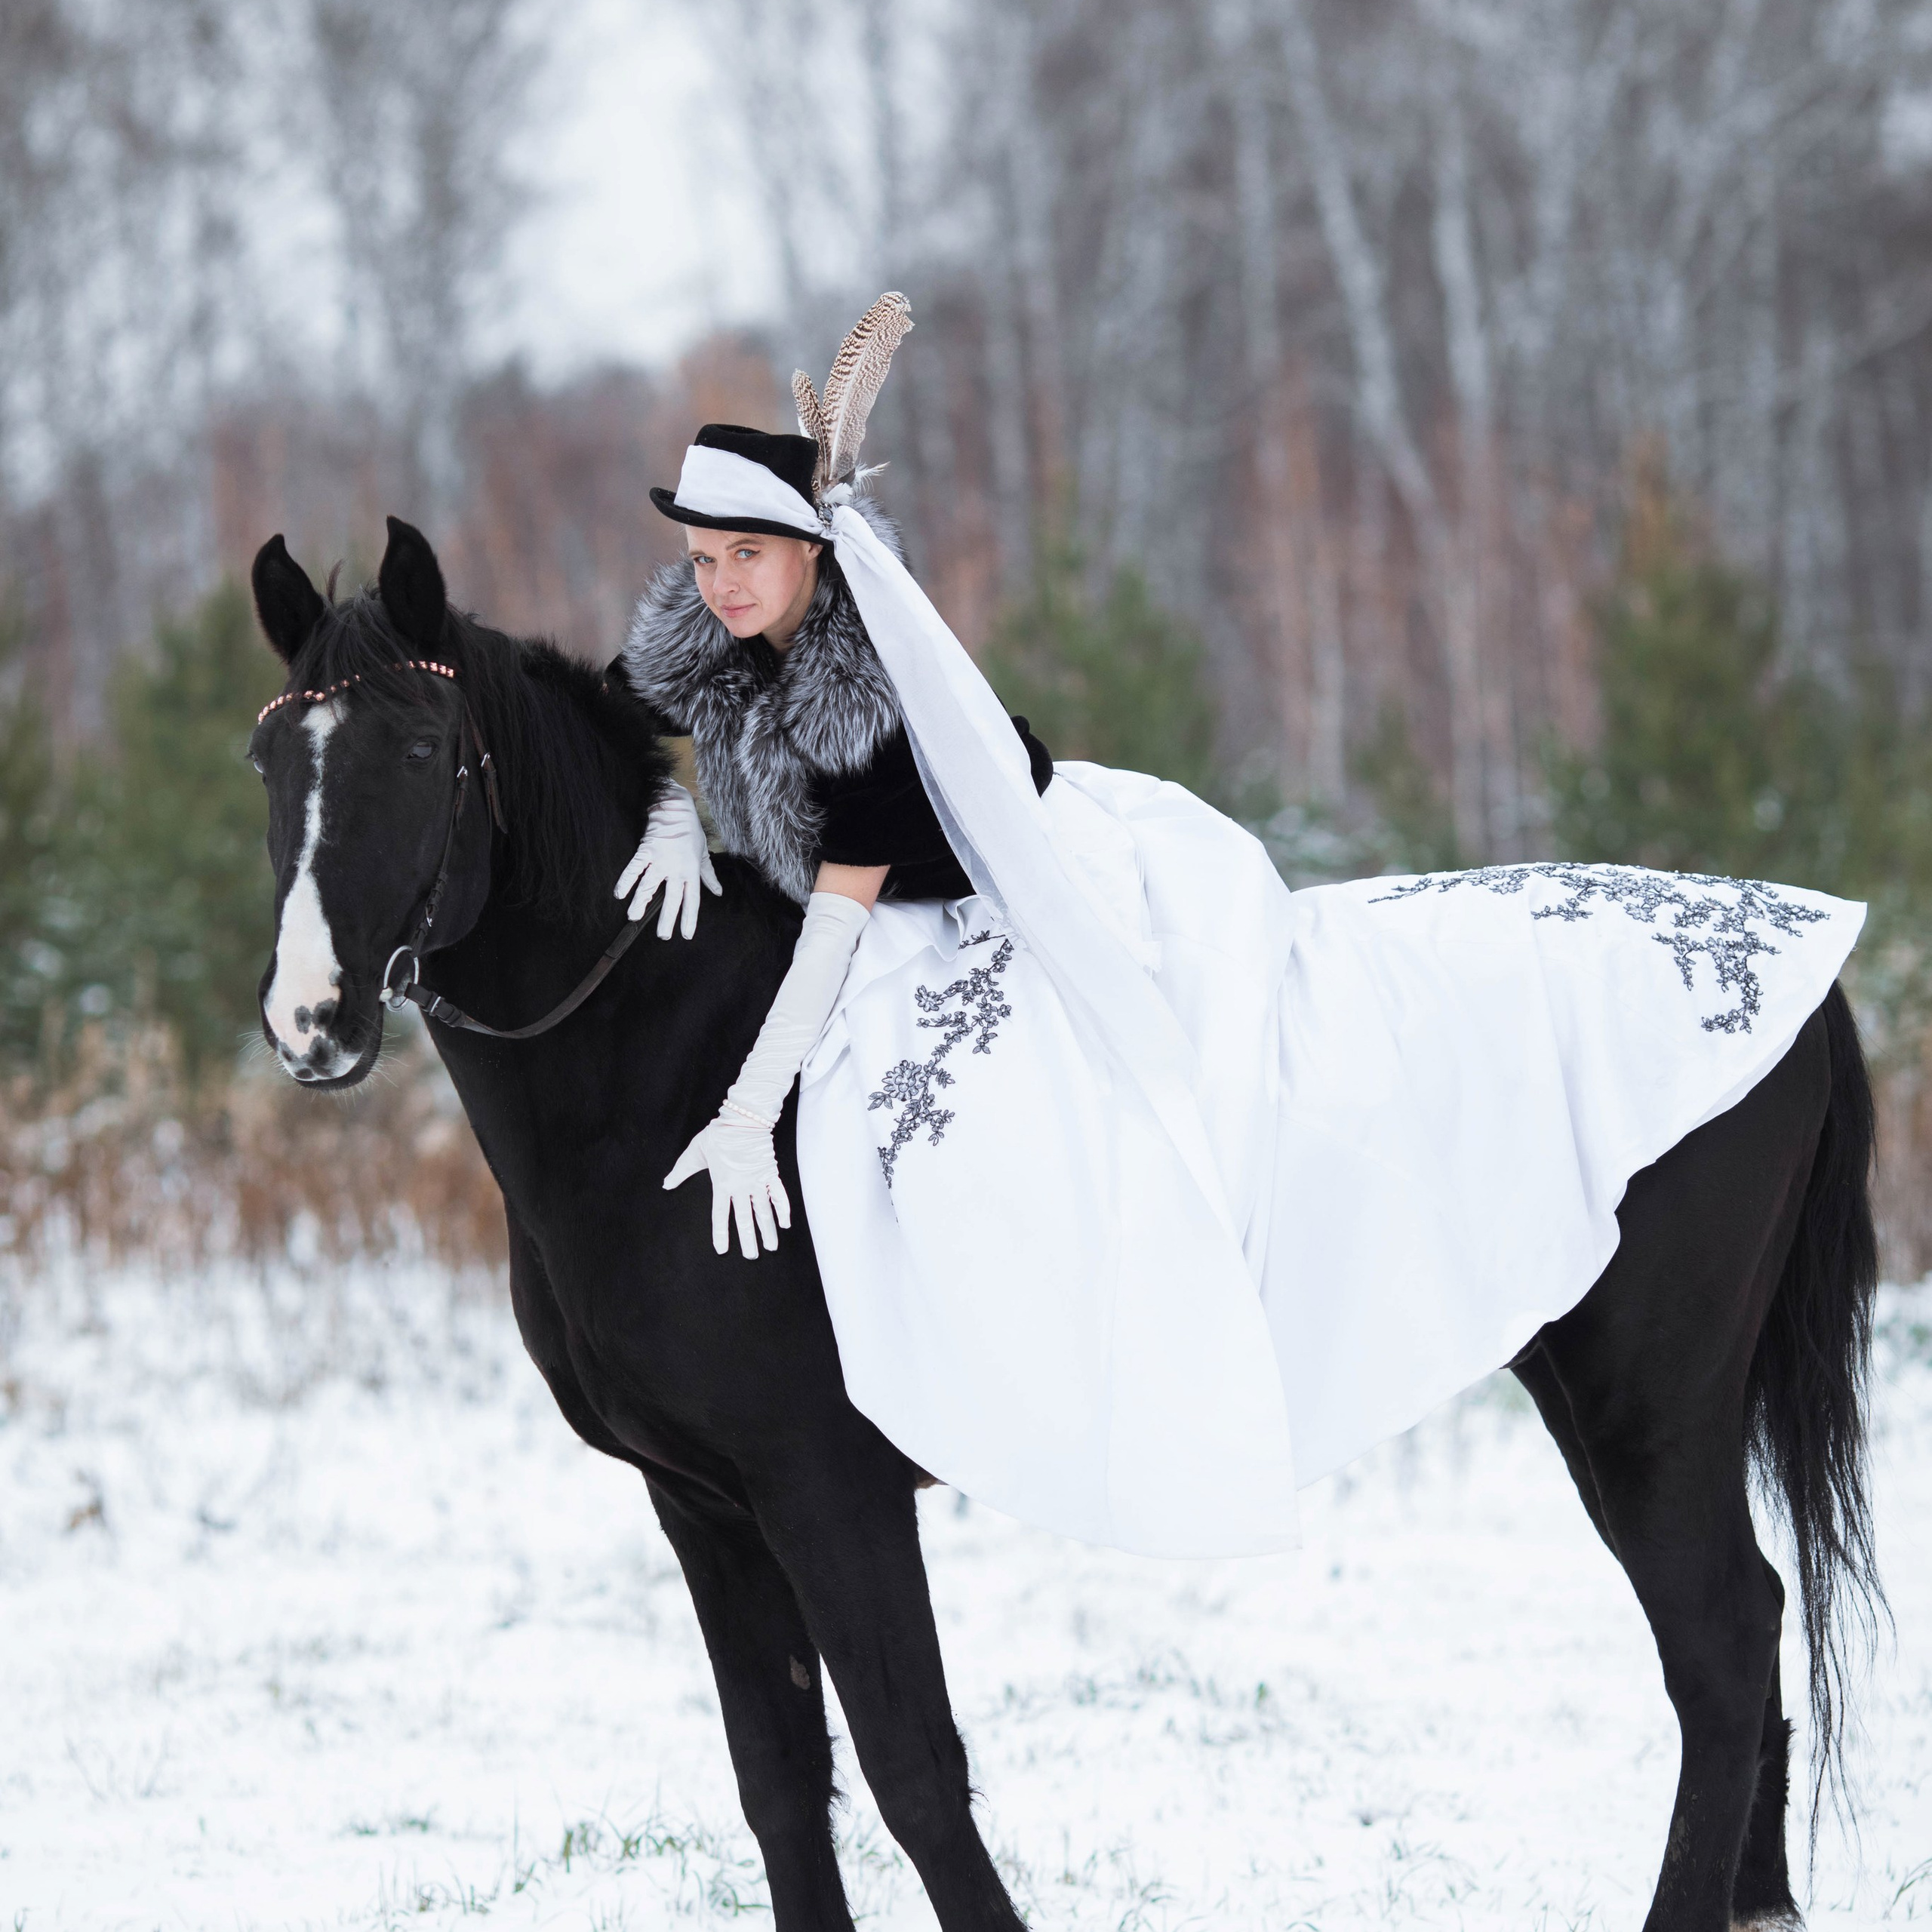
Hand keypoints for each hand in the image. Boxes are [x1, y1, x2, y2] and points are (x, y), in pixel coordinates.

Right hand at [615, 784, 721, 938]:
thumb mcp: (703, 853)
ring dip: (641, 902)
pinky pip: (634, 868)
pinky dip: (626, 880)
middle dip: (667, 919)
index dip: (689, 919)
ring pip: (650, 886)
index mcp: (691, 871)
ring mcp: (660, 860)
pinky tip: (619, 894)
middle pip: (672, 899)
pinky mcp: (646, 851)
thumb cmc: (690, 830)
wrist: (675, 807)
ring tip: (634, 917)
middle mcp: (676, 868)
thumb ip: (708, 875)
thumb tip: (718, 892)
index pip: (692, 900)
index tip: (685, 934)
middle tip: (663, 936)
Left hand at [664, 1115, 791, 1258]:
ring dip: (768, 1230)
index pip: (720, 1214)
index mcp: (722, 1183)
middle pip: (745, 1219)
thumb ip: (682, 1171)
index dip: (721, 1233)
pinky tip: (785, 1224)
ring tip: (771, 1247)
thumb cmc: (718, 1135)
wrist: (744, 1119)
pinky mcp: (771, 1172)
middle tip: (751, 1257)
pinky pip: (779, 1194)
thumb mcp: (696, 1152)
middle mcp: (741, 1186)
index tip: (722, 1250)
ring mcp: (758, 1180)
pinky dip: (783, 1209)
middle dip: (749, 1240)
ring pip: (763, 1211)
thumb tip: (666, 1184)